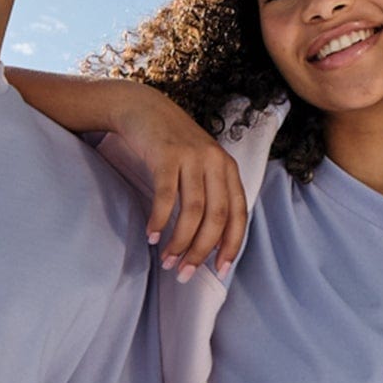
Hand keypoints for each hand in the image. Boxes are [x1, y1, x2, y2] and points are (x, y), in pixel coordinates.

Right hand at [115, 91, 248, 279]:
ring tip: (166, 261)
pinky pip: (166, 196)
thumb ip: (210, 195)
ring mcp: (192, 157)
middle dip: (202, 251)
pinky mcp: (167, 155)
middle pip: (216, 218)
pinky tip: (152, 236)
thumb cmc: (172, 145)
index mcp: (228, 168)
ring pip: (193, 211)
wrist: (144, 108)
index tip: (220, 270)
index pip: (238, 215)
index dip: (231, 246)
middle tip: (184, 273)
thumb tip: (211, 242)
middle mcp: (215, 162)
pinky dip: (159, 220)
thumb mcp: (200, 165)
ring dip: (180, 242)